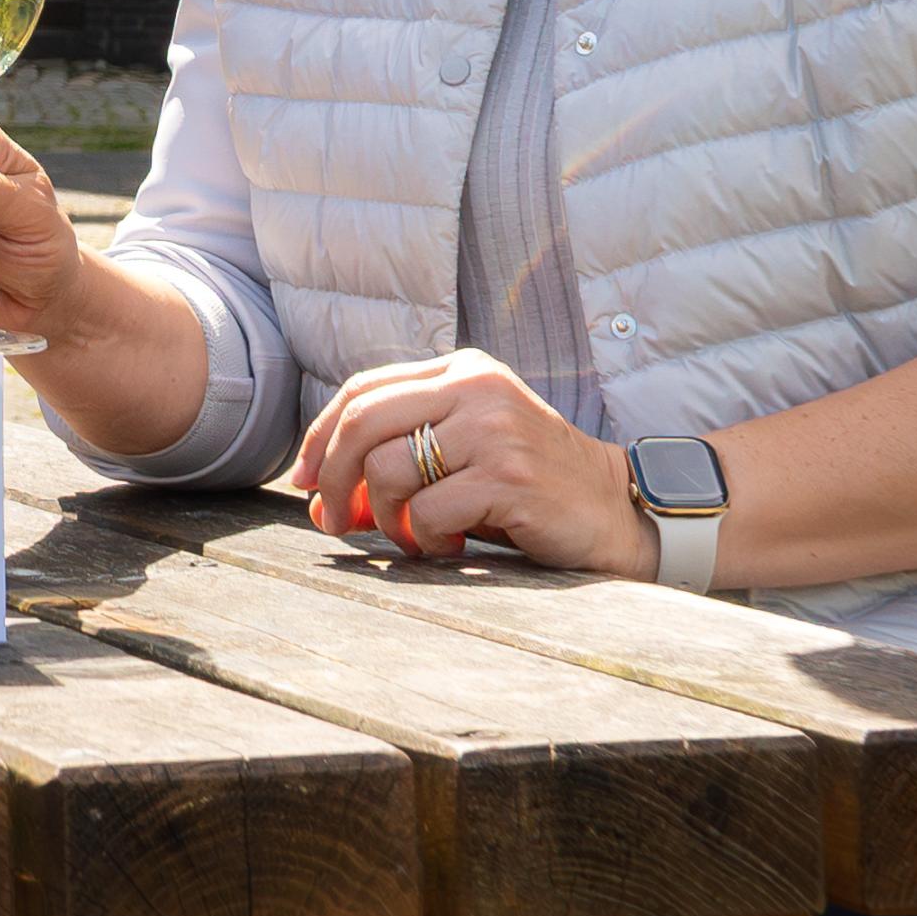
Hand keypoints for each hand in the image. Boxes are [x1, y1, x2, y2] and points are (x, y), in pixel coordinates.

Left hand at [286, 350, 656, 574]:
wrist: (613, 511)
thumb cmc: (524, 489)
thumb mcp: (460, 455)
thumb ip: (396, 460)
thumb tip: (316, 499)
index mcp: (461, 369)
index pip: (362, 389)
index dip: (320, 437)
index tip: (303, 482)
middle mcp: (476, 387)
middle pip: (362, 421)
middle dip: (331, 476)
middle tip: (332, 520)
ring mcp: (494, 428)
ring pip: (388, 469)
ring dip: (386, 518)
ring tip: (415, 536)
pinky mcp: (509, 475)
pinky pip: (427, 510)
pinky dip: (424, 539)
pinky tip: (449, 545)